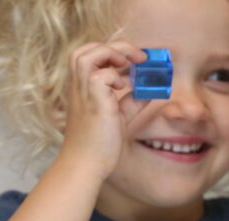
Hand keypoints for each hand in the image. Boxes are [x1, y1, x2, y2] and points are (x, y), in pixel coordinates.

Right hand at [59, 41, 147, 179]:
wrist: (86, 165)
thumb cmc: (98, 145)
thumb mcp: (119, 117)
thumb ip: (132, 101)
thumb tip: (149, 89)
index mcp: (83, 89)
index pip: (88, 57)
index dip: (110, 52)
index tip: (132, 61)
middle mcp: (79, 88)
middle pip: (83, 51)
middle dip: (112, 47)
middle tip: (136, 58)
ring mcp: (83, 94)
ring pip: (85, 56)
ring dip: (110, 54)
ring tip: (129, 64)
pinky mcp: (93, 103)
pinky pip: (101, 77)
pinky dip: (115, 77)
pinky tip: (124, 88)